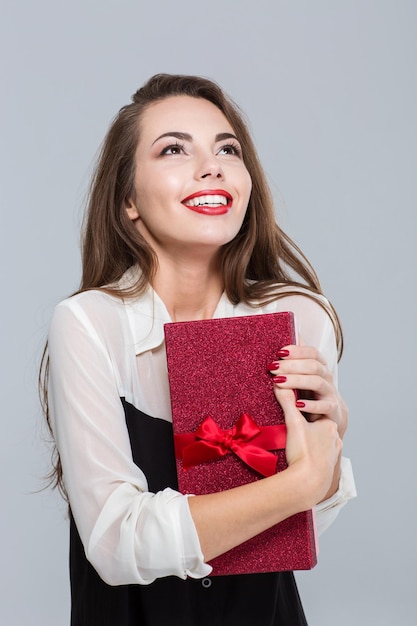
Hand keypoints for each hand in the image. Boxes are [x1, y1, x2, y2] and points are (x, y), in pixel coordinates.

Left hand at [268, 343, 347, 437]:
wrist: (329, 420)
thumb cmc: (309, 394)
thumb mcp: (301, 377)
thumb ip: (295, 360)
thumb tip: (286, 338)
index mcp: (319, 367)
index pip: (313, 353)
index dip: (297, 350)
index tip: (280, 352)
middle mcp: (326, 378)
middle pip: (313, 366)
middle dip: (292, 365)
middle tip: (273, 368)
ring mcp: (330, 394)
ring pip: (317, 383)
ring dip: (297, 381)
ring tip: (279, 382)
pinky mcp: (332, 411)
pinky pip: (324, 406)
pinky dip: (310, 405)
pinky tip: (297, 404)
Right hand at [273, 386, 342, 505]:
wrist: (308, 483)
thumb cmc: (302, 453)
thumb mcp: (293, 423)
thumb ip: (287, 402)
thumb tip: (279, 382)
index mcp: (328, 424)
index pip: (317, 409)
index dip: (305, 408)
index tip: (295, 408)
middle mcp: (335, 437)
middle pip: (320, 426)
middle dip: (308, 426)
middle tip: (295, 428)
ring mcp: (333, 453)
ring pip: (322, 442)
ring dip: (311, 441)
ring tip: (299, 443)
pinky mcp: (329, 467)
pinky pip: (322, 456)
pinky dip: (314, 454)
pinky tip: (305, 457)